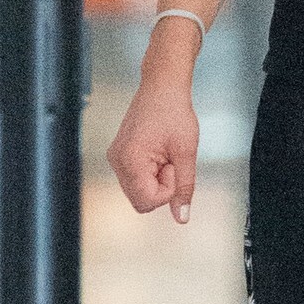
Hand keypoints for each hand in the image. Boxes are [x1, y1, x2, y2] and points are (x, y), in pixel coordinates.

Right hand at [107, 30, 200, 223]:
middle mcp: (117, 161)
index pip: (147, 201)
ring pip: (138, 191)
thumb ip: (184, 187)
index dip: (168, 190)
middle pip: (141, 200)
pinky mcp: (120, 155)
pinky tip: (158, 153)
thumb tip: (181, 217)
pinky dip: (150, 172)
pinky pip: (136, 179)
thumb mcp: (186, 152)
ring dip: (156, 179)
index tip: (174, 167)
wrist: (162, 87)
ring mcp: (116, 157)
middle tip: (170, 161)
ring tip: (164, 154)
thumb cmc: (173, 111)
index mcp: (130, 160)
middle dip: (161, 187)